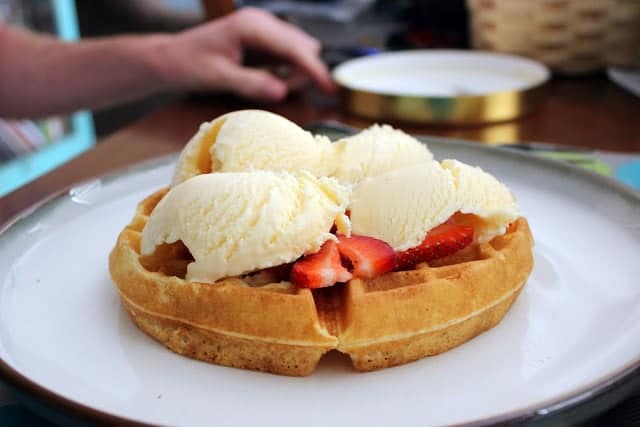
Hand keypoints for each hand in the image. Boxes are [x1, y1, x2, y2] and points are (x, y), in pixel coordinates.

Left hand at [154, 8, 335, 100]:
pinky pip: (288, 55)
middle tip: (279, 92)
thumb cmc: (189, 65)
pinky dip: (286, 71)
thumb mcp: (218, 78)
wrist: (171, 58)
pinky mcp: (263, 39)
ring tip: (267, 87)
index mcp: (252, 26)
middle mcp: (261, 22)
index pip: (294, 48)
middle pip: (303, 47)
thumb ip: (250, 84)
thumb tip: (281, 92)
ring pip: (299, 50)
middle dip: (301, 73)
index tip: (330, 89)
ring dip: (294, 73)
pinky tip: (267, 80)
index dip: (315, 70)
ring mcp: (263, 29)